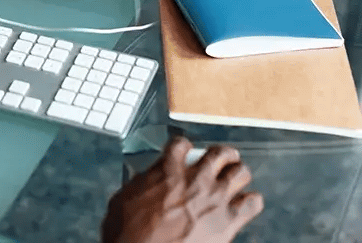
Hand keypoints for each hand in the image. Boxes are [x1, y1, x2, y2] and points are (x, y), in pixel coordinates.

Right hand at [101, 137, 263, 242]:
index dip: (183, 145)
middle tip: (221, 159)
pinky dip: (250, 201)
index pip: (181, 144)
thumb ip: (142, 184)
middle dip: (222, 154)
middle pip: (220, 153)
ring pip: (241, 172)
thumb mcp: (124, 200)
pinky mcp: (228, 223)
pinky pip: (253, 203)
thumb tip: (147, 181)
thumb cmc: (130, 234)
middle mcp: (194, 179)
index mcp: (166, 171)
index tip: (184, 150)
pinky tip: (244, 203)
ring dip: (238, 173)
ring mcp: (214, 199)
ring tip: (235, 177)